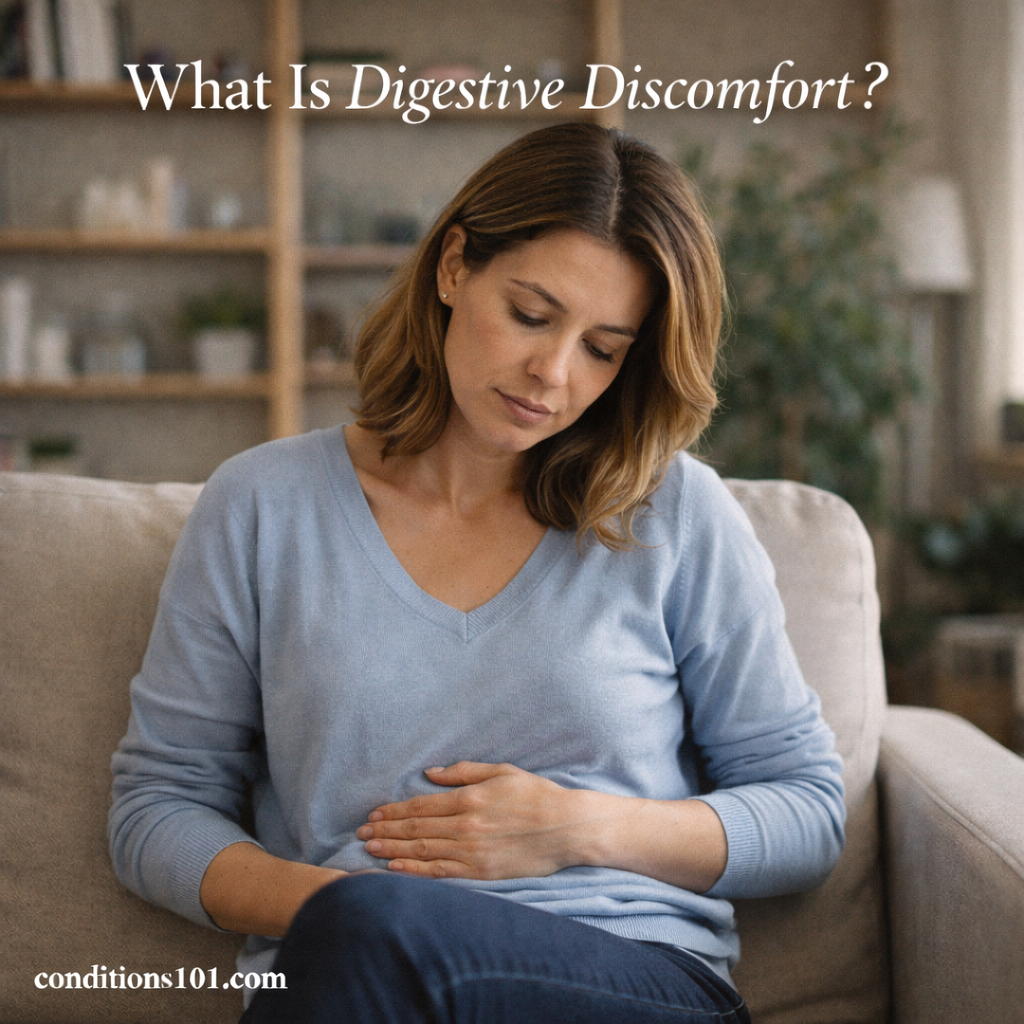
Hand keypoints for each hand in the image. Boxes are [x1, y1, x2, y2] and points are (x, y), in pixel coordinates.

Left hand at [356, 761, 579, 879]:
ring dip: (392, 849)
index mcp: (469, 799)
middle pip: (415, 829)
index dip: (394, 811)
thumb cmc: (536, 795)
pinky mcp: (481, 872)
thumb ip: (463, 772)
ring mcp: (472, 852)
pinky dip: (414, 871)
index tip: (374, 813)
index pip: (420, 806)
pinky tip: (396, 868)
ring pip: (422, 851)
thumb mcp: (501, 772)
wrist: (567, 828)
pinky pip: (440, 873)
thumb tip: (430, 773)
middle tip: (362, 832)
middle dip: (385, 830)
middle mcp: (465, 826)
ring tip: (369, 848)